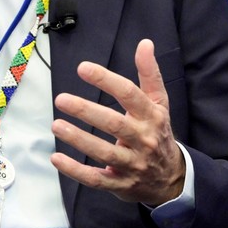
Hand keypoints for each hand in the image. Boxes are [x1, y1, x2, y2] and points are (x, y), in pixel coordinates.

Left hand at [51, 39, 185, 204]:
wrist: (171, 178)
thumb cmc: (159, 133)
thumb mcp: (160, 103)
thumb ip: (150, 74)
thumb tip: (145, 43)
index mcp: (153, 116)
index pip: (130, 95)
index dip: (106, 80)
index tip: (83, 69)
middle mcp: (144, 140)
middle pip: (115, 124)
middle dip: (87, 111)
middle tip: (61, 99)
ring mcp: (133, 164)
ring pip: (104, 152)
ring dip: (79, 139)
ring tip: (56, 125)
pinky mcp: (121, 184)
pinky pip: (96, 179)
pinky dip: (76, 170)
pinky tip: (57, 158)